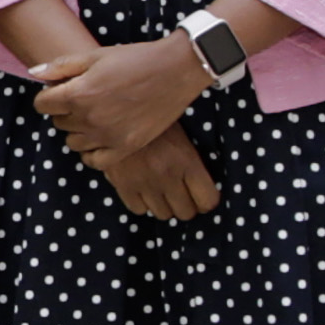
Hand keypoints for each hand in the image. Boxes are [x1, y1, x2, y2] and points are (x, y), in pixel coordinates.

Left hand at [30, 31, 205, 162]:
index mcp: (78, 93)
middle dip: (65, 110)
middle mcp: (89, 118)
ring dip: (78, 130)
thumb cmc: (135, 59)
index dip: (50, 96)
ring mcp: (106, 136)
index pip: (42, 105)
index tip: (63, 90)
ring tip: (96, 115)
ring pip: (73, 142)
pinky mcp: (125, 148)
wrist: (175, 70)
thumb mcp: (95, 56)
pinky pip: (94, 161)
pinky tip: (99, 138)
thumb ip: (61, 66)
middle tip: (86, 99)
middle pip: (58, 122)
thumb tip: (34, 73)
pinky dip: (92, 152)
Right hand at [102, 125, 216, 222]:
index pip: (208, 201)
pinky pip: (139, 210)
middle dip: (185, 205)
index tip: (201, 195)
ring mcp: (145, 183)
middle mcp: (168, 176)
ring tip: (161, 191)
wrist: (117, 109)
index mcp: (187, 161)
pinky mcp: (123, 185)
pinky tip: (143, 188)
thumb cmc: (155, 120)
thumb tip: (199, 188)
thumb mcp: (181, 135)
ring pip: (163, 215)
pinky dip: (142, 203)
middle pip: (186, 213)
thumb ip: (191, 162)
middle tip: (181, 194)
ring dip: (164, 205)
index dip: (206, 201)